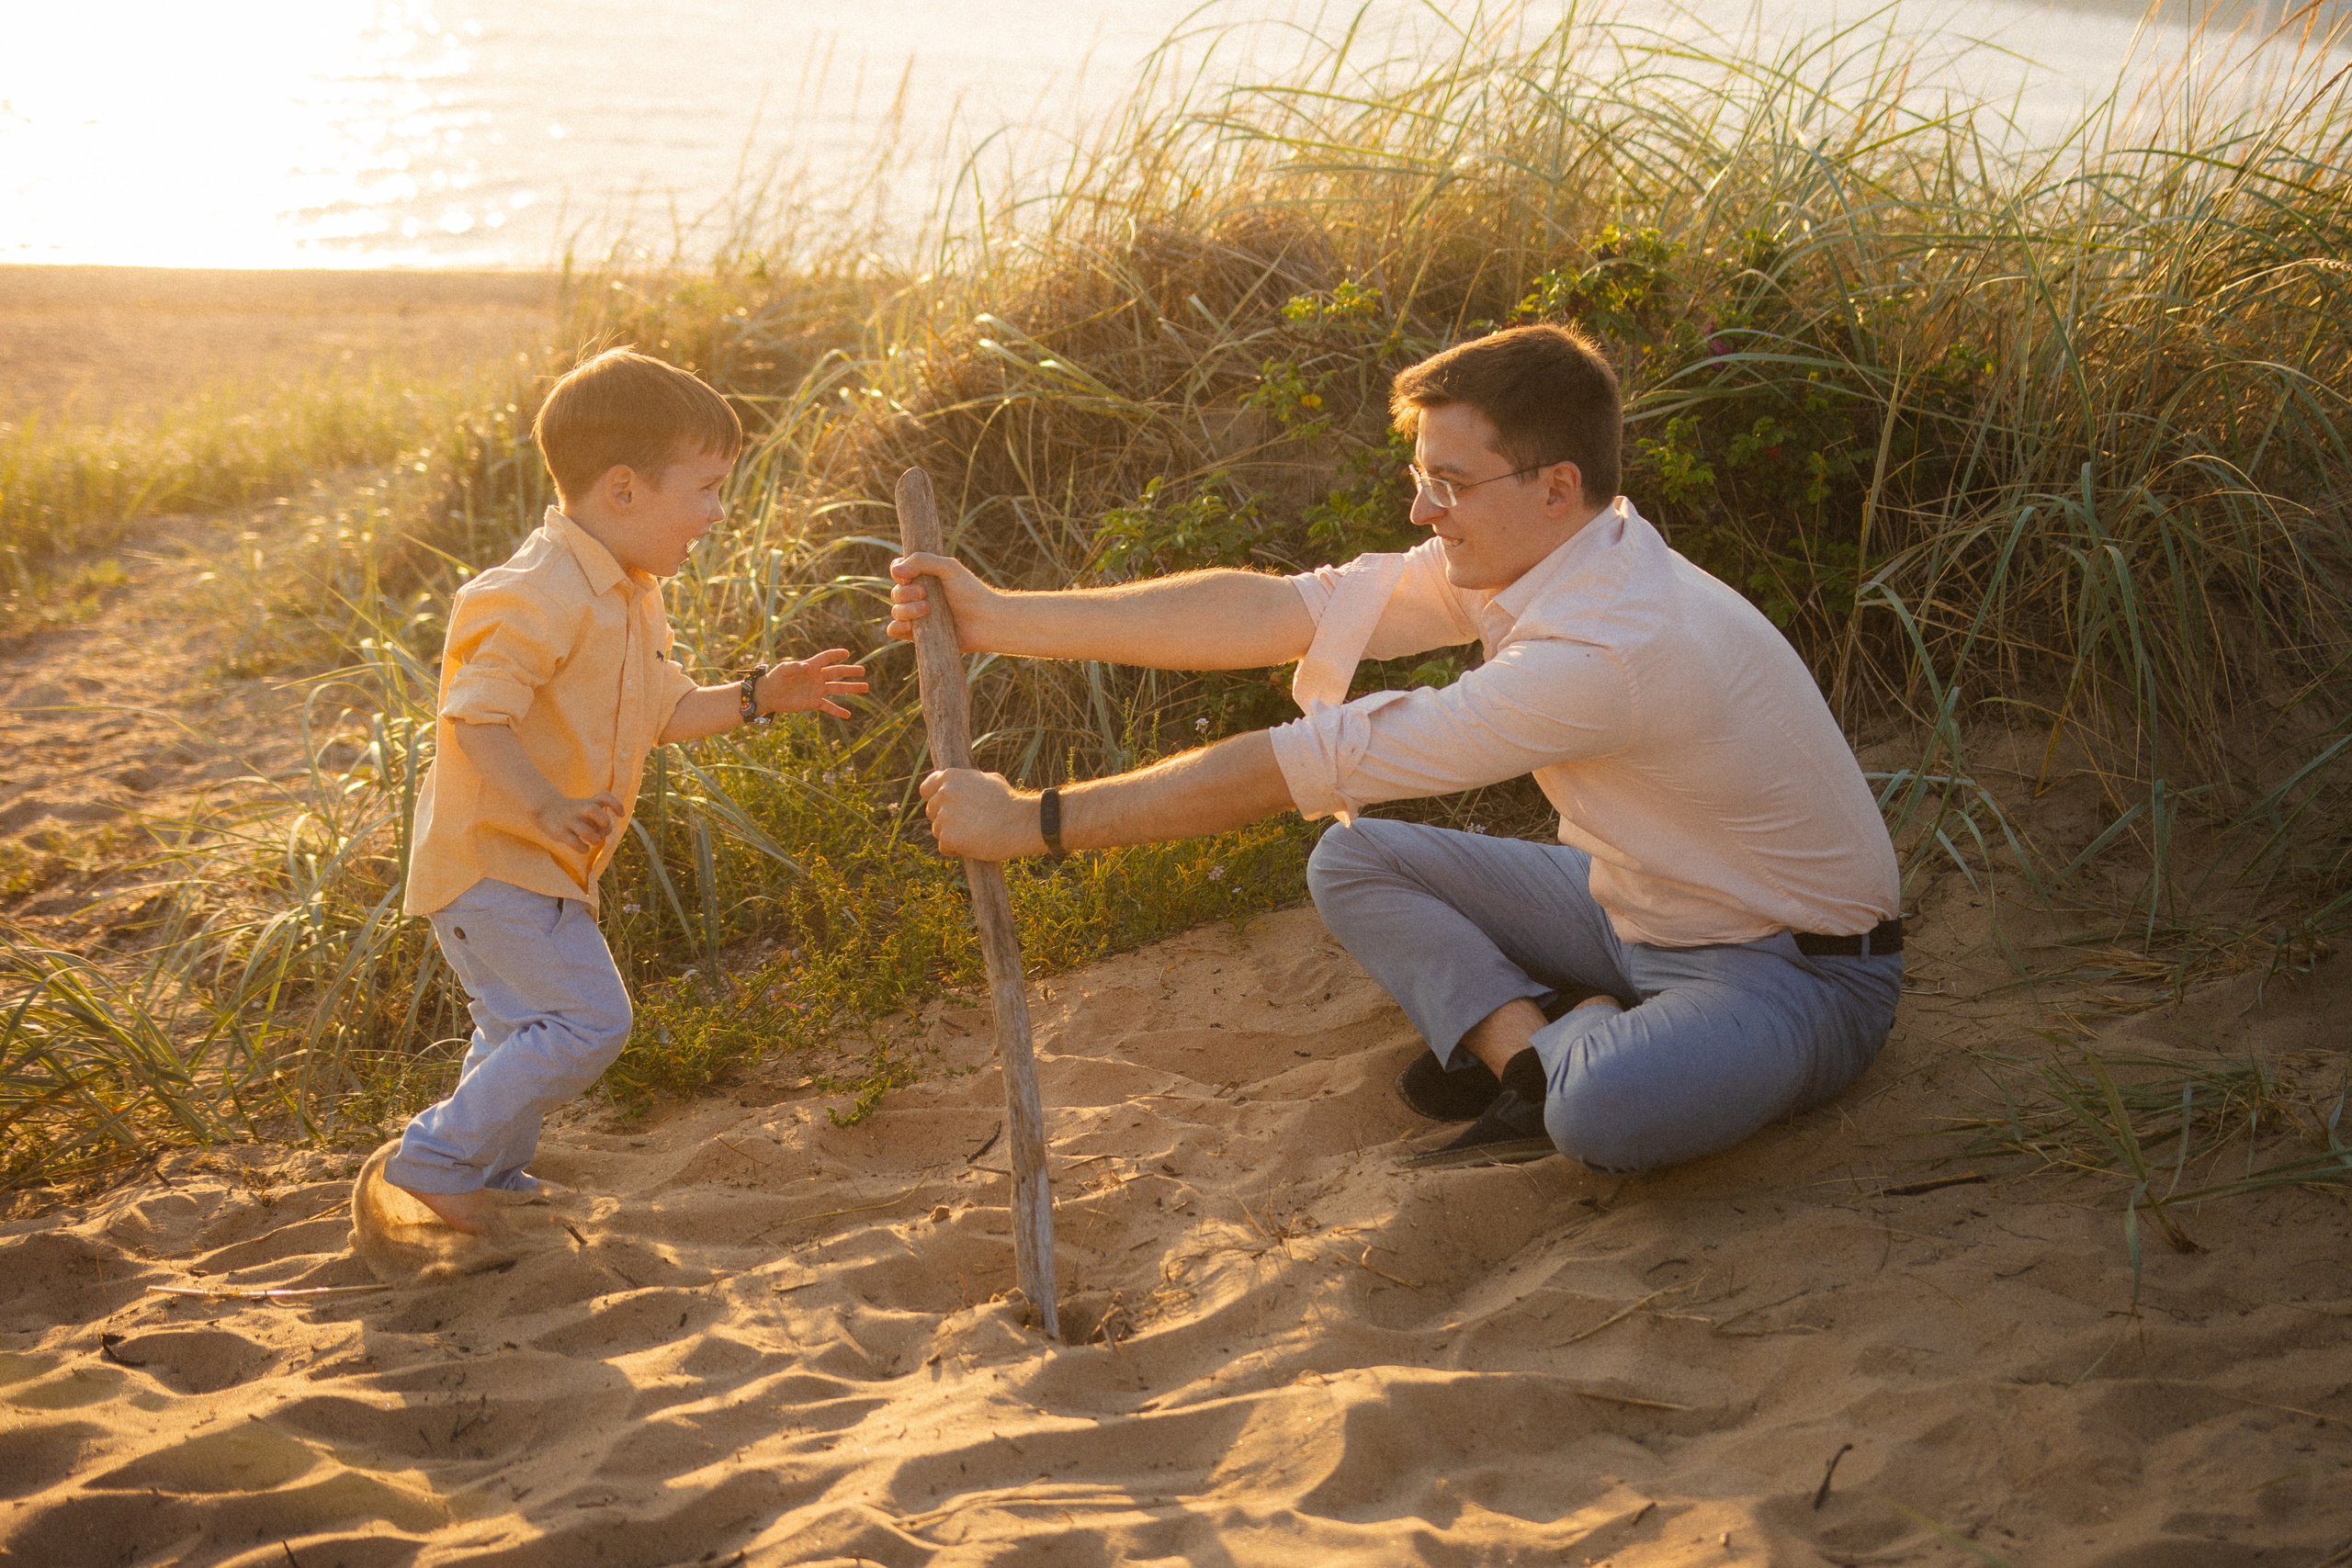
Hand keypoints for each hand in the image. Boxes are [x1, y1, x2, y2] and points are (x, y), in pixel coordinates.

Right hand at [534, 790, 624, 854]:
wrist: (546, 808)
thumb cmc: (575, 812)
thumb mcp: (587, 807)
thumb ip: (600, 818)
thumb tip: (606, 832)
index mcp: (589, 802)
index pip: (604, 797)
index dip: (616, 805)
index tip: (620, 814)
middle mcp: (579, 809)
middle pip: (595, 811)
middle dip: (604, 823)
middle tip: (602, 829)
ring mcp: (569, 821)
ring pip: (586, 832)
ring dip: (595, 839)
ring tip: (593, 840)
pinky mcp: (560, 833)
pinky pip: (575, 844)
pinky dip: (584, 849)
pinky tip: (584, 847)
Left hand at [759, 649, 867, 718]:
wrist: (770, 695)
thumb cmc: (775, 678)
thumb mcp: (783, 670)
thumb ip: (795, 667)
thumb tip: (806, 666)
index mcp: (811, 666)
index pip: (826, 658)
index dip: (835, 655)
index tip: (847, 653)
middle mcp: (817, 677)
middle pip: (837, 673)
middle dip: (850, 671)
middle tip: (863, 671)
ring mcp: (817, 690)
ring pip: (837, 688)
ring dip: (851, 688)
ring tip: (865, 688)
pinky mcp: (813, 702)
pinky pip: (828, 706)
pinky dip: (838, 711)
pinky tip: (848, 715)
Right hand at [888, 553, 995, 651]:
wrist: (985, 621)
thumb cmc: (971, 592)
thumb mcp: (949, 568)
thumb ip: (923, 561)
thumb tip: (896, 569)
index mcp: (924, 577)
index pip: (899, 571)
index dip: (898, 571)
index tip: (908, 575)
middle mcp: (918, 596)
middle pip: (896, 592)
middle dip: (906, 592)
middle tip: (925, 594)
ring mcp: (918, 616)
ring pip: (896, 611)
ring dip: (906, 610)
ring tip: (928, 609)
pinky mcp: (918, 635)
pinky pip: (894, 630)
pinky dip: (897, 627)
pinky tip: (909, 625)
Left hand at [918, 767, 1046, 860]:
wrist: (1020, 823)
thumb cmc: (1009, 802)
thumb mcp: (988, 780)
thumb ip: (966, 783)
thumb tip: (956, 785)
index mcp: (951, 777)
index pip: (926, 789)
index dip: (934, 800)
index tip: (943, 808)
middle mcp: (944, 794)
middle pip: (932, 812)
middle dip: (946, 819)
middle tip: (968, 825)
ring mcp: (944, 815)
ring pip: (937, 830)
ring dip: (951, 835)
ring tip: (975, 835)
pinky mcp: (948, 837)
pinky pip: (944, 847)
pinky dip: (956, 850)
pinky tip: (973, 846)